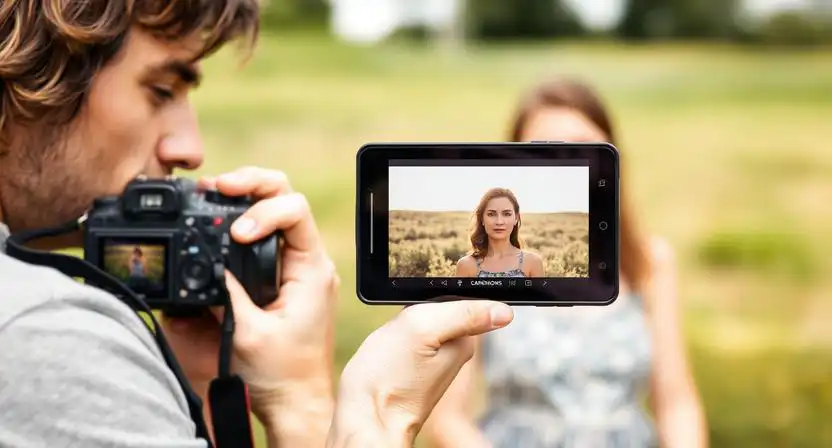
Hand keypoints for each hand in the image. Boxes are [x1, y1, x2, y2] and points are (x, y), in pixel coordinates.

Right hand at [161, 167, 338, 431]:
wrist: (293, 399)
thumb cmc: (281, 372)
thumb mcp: (247, 332)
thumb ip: (225, 294)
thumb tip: (203, 261)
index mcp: (312, 267)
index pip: (295, 210)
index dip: (262, 211)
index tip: (237, 232)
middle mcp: (307, 258)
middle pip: (284, 196)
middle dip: (250, 184)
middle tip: (216, 187)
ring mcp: (295, 264)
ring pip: (274, 208)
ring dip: (243, 197)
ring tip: (211, 194)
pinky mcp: (281, 274)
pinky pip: (265, 233)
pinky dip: (240, 220)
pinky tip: (220, 220)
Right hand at [327, 300, 512, 447]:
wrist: (366, 419)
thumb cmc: (390, 376)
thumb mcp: (425, 330)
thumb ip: (464, 314)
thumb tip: (505, 312)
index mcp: (465, 341)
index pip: (462, 298)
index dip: (440, 289)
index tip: (419, 304)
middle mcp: (455, 353)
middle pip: (440, 310)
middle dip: (418, 306)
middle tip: (402, 324)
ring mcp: (434, 363)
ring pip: (422, 324)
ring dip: (406, 323)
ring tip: (393, 339)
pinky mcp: (415, 371)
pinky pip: (409, 341)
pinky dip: (397, 338)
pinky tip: (388, 349)